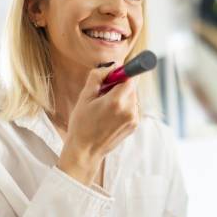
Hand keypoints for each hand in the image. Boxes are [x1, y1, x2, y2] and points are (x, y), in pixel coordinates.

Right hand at [57, 66, 138, 184]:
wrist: (85, 150)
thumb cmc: (82, 124)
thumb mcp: (84, 97)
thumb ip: (98, 77)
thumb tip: (111, 66)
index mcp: (116, 101)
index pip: (130, 77)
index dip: (122, 74)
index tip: (116, 75)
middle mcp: (129, 110)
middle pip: (131, 87)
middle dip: (119, 85)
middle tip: (103, 94)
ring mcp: (133, 119)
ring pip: (132, 97)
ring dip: (122, 97)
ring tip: (105, 107)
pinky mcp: (134, 125)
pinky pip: (132, 108)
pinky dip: (124, 107)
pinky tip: (110, 116)